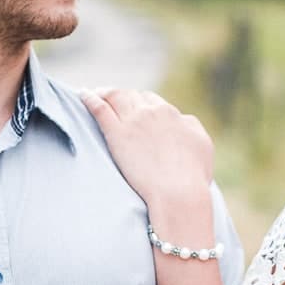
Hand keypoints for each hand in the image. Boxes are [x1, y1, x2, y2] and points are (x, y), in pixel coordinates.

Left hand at [78, 88, 214, 216]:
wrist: (179, 192)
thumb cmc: (193, 176)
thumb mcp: (203, 145)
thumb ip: (192, 127)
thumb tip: (183, 119)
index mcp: (173, 114)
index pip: (153, 101)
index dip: (142, 105)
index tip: (135, 111)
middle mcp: (153, 112)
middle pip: (133, 96)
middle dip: (123, 98)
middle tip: (113, 102)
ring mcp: (134, 121)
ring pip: (115, 96)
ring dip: (105, 93)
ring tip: (95, 94)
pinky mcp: (117, 133)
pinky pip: (100, 108)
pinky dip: (90, 98)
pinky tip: (82, 94)